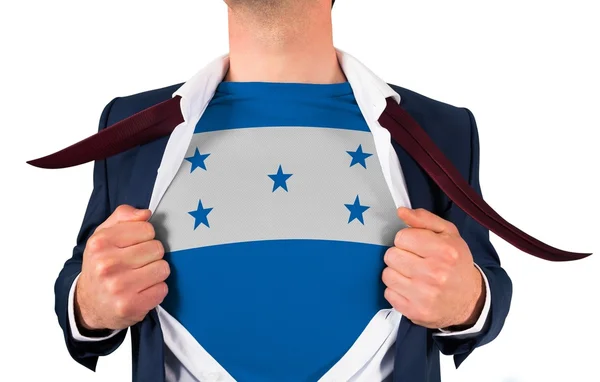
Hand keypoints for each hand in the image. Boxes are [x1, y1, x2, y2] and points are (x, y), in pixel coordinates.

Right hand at [75, 205, 169, 330]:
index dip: (145, 237)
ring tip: (140, 277)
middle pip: (157, 248)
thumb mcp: (103, 235)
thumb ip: (123, 217)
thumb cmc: (100, 266)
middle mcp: (106, 265)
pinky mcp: (130, 305)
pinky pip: (162, 289)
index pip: (147, 229)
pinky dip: (156, 290)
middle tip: (137, 263)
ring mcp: (118, 287)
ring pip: (163, 268)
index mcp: (100, 243)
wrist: (88, 303)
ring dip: (156, 272)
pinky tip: (141, 291)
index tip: (134, 245)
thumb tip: (145, 213)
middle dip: (151, 255)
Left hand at [382, 207, 484, 328]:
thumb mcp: (448, 235)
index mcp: (444, 251)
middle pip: (391, 255)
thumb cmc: (456, 264)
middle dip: (400, 256)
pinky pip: (388, 293)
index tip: (415, 246)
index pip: (402, 237)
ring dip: (396, 273)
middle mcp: (435, 273)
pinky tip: (411, 289)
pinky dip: (397, 290)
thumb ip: (424, 219)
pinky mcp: (415, 311)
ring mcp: (424, 294)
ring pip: (387, 274)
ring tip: (412, 275)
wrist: (469, 300)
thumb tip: (401, 212)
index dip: (406, 239)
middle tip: (414, 261)